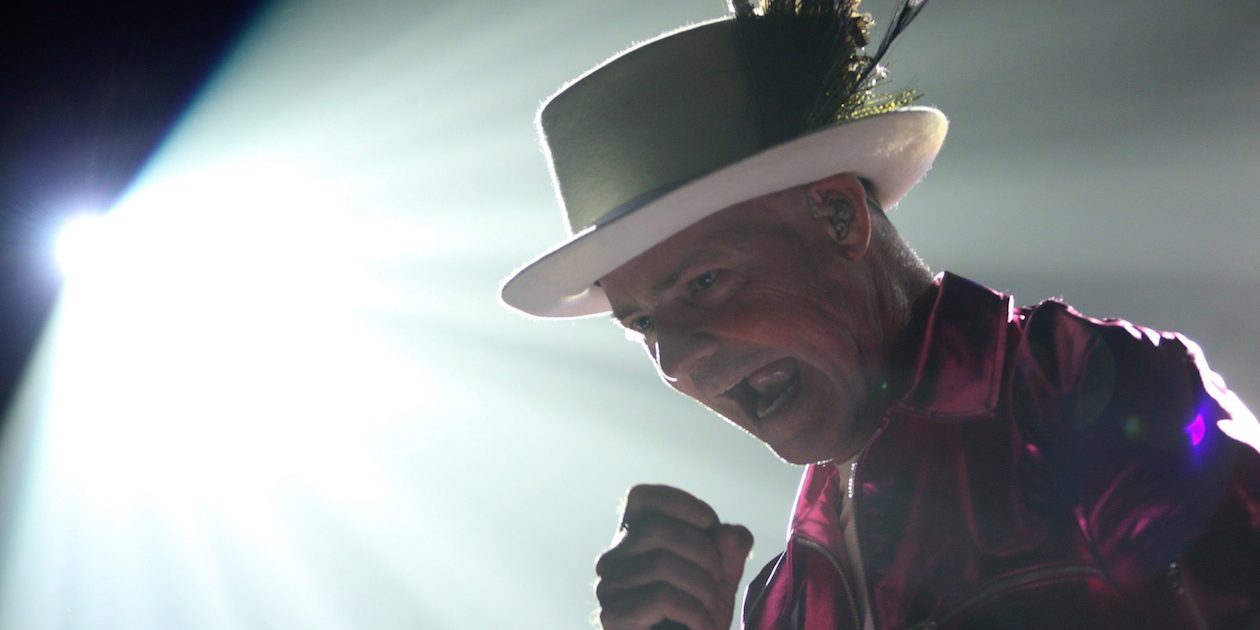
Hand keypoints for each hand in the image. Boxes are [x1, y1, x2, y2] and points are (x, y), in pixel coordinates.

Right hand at [595, 484, 753, 629]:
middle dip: (702, 551)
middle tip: (719, 581)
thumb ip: (730, 549)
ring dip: (703, 588)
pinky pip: (661, 598)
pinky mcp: (612, 618)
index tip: (711, 525)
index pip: (640, 498)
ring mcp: (607, 589)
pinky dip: (695, 613)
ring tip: (712, 610)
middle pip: (653, 528)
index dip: (681, 503)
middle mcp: (611, 560)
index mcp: (631, 540)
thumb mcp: (722, 577)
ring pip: (660, 563)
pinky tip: (702, 628)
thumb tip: (730, 533)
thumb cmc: (697, 617)